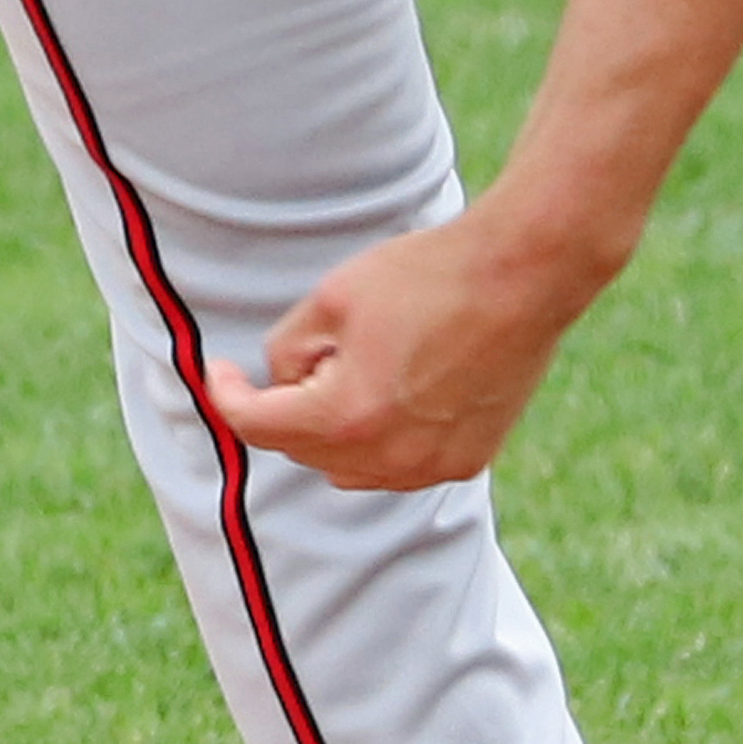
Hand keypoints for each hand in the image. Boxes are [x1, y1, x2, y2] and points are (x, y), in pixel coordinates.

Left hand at [208, 210, 591, 491]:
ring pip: (350, 467)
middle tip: (307, 354)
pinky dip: (383, 438)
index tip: (221, 371)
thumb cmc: (427, 277)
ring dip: (335, 431)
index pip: (253, 425)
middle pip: (302, 449)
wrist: (522, 276)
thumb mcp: (332, 297)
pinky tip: (401, 386)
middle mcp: (388, 458)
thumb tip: (281, 380)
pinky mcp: (467, 460)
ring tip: (359, 367)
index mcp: (344, 419)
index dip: (226, 393)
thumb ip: (286, 348)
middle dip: (287, 408)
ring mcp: (431, 466)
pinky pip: (400, 464)